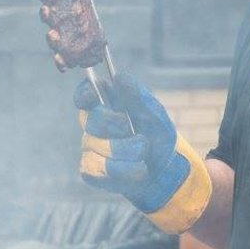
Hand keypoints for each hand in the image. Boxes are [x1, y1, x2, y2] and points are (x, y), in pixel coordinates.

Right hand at [75, 73, 211, 233]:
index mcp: (106, 105)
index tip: (95, 94)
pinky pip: (98, 170)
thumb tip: (119, 77)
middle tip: (138, 134)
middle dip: (116, 126)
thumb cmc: (157, 136)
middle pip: (91, 120)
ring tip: (144, 154)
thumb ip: (138, 95)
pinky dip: (124, 171)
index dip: (85, 94)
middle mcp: (93, 126)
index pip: (84, 95)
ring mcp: (90, 148)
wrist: (165, 170)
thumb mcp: (155, 113)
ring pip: (97, 147)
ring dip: (127, 152)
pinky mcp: (91, 171)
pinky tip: (138, 170)